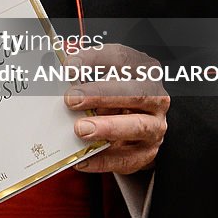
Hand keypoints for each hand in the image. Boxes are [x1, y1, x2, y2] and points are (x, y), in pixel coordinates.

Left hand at [63, 43, 168, 174]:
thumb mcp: (103, 78)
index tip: (69, 65)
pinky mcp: (147, 153)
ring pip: (137, 126)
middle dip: (101, 94)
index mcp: (144, 70)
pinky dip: (103, 160)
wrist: (135, 128)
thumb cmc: (115, 96)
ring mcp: (154, 126)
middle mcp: (155, 97)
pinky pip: (127, 159)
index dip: (95, 59)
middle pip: (135, 92)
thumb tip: (62, 57)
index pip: (122, 58)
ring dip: (108, 127)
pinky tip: (82, 159)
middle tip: (72, 99)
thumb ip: (85, 68)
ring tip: (80, 129)